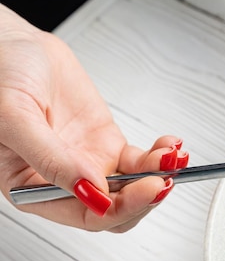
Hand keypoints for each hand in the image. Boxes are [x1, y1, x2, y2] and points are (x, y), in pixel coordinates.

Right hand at [0, 4, 188, 231]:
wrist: (15, 45)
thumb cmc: (0, 77)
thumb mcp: (15, 119)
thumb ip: (51, 160)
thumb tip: (91, 191)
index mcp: (32, 188)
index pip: (85, 216)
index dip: (119, 209)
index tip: (145, 190)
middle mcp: (64, 181)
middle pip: (115, 208)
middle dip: (144, 196)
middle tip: (164, 178)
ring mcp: (89, 163)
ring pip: (133, 188)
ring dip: (157, 177)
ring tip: (172, 159)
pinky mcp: (106, 144)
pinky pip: (140, 162)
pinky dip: (159, 158)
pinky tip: (169, 148)